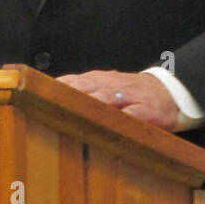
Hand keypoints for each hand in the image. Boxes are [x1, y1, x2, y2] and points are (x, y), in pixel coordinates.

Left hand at [57, 70, 180, 130]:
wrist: (170, 91)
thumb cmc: (130, 93)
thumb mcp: (104, 87)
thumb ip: (80, 91)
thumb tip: (45, 99)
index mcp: (99, 80)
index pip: (72, 81)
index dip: (54, 89)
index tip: (34, 95)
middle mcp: (112, 85)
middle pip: (87, 87)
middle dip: (69, 94)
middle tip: (50, 104)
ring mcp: (131, 97)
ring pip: (110, 97)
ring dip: (93, 103)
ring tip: (78, 112)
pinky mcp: (149, 110)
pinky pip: (137, 113)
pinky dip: (126, 116)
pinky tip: (116, 122)